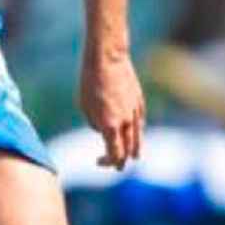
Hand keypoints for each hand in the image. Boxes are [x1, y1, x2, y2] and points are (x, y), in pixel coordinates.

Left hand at [80, 47, 143, 169]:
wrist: (107, 58)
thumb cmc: (90, 81)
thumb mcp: (85, 106)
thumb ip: (96, 123)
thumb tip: (104, 131)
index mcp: (110, 126)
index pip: (114, 155)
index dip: (107, 162)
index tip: (98, 160)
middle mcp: (126, 122)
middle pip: (128, 151)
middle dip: (121, 161)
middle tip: (116, 167)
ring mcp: (135, 112)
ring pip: (138, 138)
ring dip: (134, 150)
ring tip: (133, 157)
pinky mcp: (140, 102)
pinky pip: (139, 122)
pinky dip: (136, 131)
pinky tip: (134, 134)